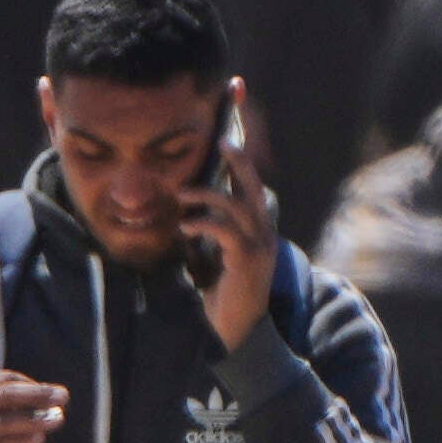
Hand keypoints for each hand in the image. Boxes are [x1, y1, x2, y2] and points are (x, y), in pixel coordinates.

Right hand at [0, 369, 71, 442]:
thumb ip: (9, 407)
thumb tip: (52, 400)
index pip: (2, 379)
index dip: (31, 384)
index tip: (56, 392)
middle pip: (2, 395)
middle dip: (36, 395)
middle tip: (63, 398)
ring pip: (0, 421)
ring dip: (32, 419)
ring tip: (57, 420)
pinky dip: (19, 442)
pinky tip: (38, 440)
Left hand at [192, 86, 277, 343]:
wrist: (233, 330)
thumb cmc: (217, 287)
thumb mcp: (208, 247)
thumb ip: (203, 220)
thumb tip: (180, 193)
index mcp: (252, 219)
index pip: (248, 174)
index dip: (244, 143)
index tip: (239, 112)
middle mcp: (261, 227)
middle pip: (253, 181)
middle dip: (239, 157)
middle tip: (222, 136)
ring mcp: (258, 245)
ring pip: (239, 205)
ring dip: (208, 195)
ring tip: (182, 194)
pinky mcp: (247, 263)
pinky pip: (226, 233)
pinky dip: (204, 224)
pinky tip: (184, 226)